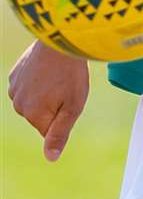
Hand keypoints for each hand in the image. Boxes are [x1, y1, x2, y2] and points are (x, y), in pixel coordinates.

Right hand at [8, 41, 88, 160]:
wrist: (60, 40)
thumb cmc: (71, 73)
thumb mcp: (73, 106)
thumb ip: (60, 134)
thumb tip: (51, 158)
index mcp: (33, 115)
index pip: (49, 129)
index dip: (64, 115)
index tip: (71, 97)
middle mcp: (18, 104)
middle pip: (41, 113)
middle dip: (54, 103)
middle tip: (67, 83)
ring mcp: (14, 87)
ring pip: (34, 97)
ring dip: (46, 90)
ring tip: (58, 73)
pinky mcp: (15, 73)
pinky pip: (29, 82)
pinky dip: (39, 77)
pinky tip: (49, 66)